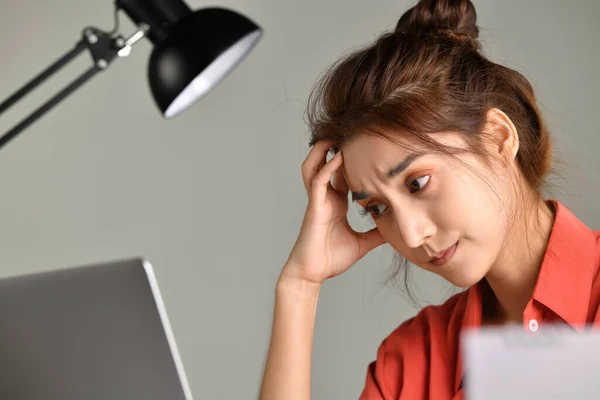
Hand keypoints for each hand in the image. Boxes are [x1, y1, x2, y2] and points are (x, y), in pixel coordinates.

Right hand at [281, 140, 386, 285]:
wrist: (313, 274)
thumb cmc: (331, 258)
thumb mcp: (362, 243)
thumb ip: (375, 234)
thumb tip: (395, 231)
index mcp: (335, 203)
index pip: (343, 175)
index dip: (353, 161)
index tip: (369, 147)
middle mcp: (325, 198)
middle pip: (325, 163)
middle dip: (334, 147)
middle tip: (351, 132)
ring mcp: (318, 201)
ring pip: (314, 166)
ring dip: (322, 150)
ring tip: (336, 135)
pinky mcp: (314, 207)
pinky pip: (318, 182)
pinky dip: (327, 168)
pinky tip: (337, 158)